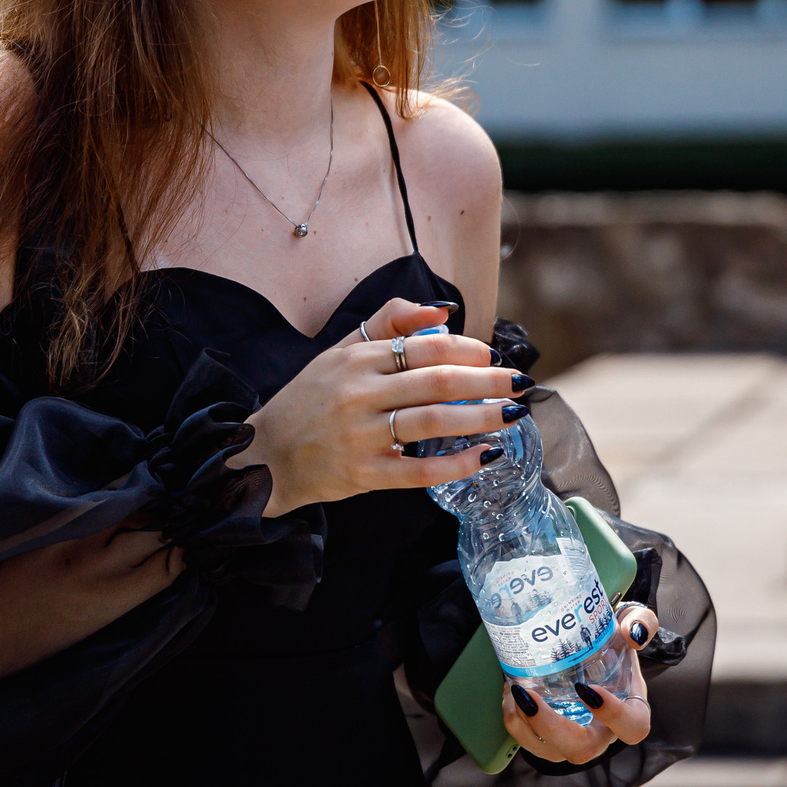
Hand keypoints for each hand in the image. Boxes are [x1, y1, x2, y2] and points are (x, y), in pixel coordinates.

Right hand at [231, 299, 530, 516]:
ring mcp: (360, 436)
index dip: (466, 349)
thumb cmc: (310, 399)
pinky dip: (455, 464)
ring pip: (432, 423)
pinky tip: (485, 456)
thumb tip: (442, 311)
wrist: (265, 455)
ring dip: (479, 418)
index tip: (494, 355)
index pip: (423, 346)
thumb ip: (389, 323)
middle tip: (521, 383)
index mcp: (357, 359)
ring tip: (512, 415)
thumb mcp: (340, 350)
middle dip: (487, 382)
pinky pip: (418, 472)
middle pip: (436, 382)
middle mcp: (359, 394)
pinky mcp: (363, 475)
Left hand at [502, 601, 660, 764]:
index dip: (614, 715)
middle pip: (582, 749)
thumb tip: (634, 633)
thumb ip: (640, 622)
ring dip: (526, 726)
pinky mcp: (549, 738)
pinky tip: (511, 693)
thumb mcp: (632, 626)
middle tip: (531, 698)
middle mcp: (601, 731)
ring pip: (551, 752)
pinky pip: (531, 741)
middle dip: (551, 727)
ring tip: (515, 693)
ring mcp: (574, 738)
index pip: (632, 727)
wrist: (594, 649)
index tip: (587, 688)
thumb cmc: (616, 643)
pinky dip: (515, 721)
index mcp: (629, 711)